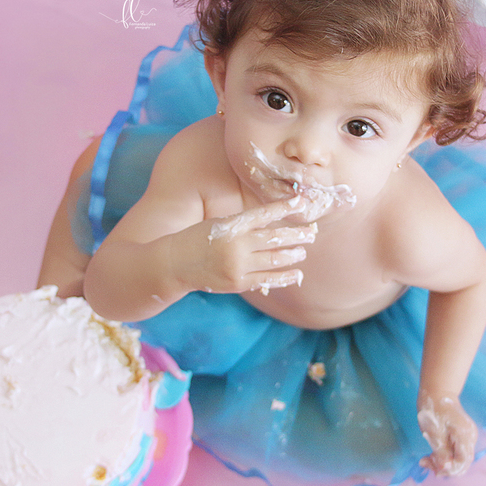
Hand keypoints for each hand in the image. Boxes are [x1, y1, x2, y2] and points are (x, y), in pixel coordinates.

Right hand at [171, 196, 316, 294]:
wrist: (174, 264)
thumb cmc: (196, 239)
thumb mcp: (219, 223)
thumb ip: (243, 225)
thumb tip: (273, 223)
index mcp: (232, 225)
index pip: (264, 214)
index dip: (285, 207)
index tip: (302, 202)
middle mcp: (237, 246)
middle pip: (275, 238)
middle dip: (297, 235)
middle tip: (312, 232)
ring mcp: (238, 266)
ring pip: (275, 259)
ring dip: (293, 254)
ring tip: (303, 251)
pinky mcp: (237, 283)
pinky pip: (267, 279)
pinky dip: (284, 276)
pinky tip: (296, 273)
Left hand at [417, 394, 476, 476]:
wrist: (437, 393)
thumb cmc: (434, 410)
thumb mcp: (434, 433)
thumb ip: (441, 453)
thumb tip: (445, 469)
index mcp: (465, 436)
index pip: (462, 463)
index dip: (447, 469)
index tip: (429, 466)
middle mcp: (470, 438)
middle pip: (462, 463)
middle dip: (444, 468)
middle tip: (425, 462)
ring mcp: (468, 438)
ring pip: (459, 459)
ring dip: (443, 463)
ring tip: (426, 459)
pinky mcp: (462, 437)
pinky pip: (456, 452)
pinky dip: (445, 456)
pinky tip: (432, 455)